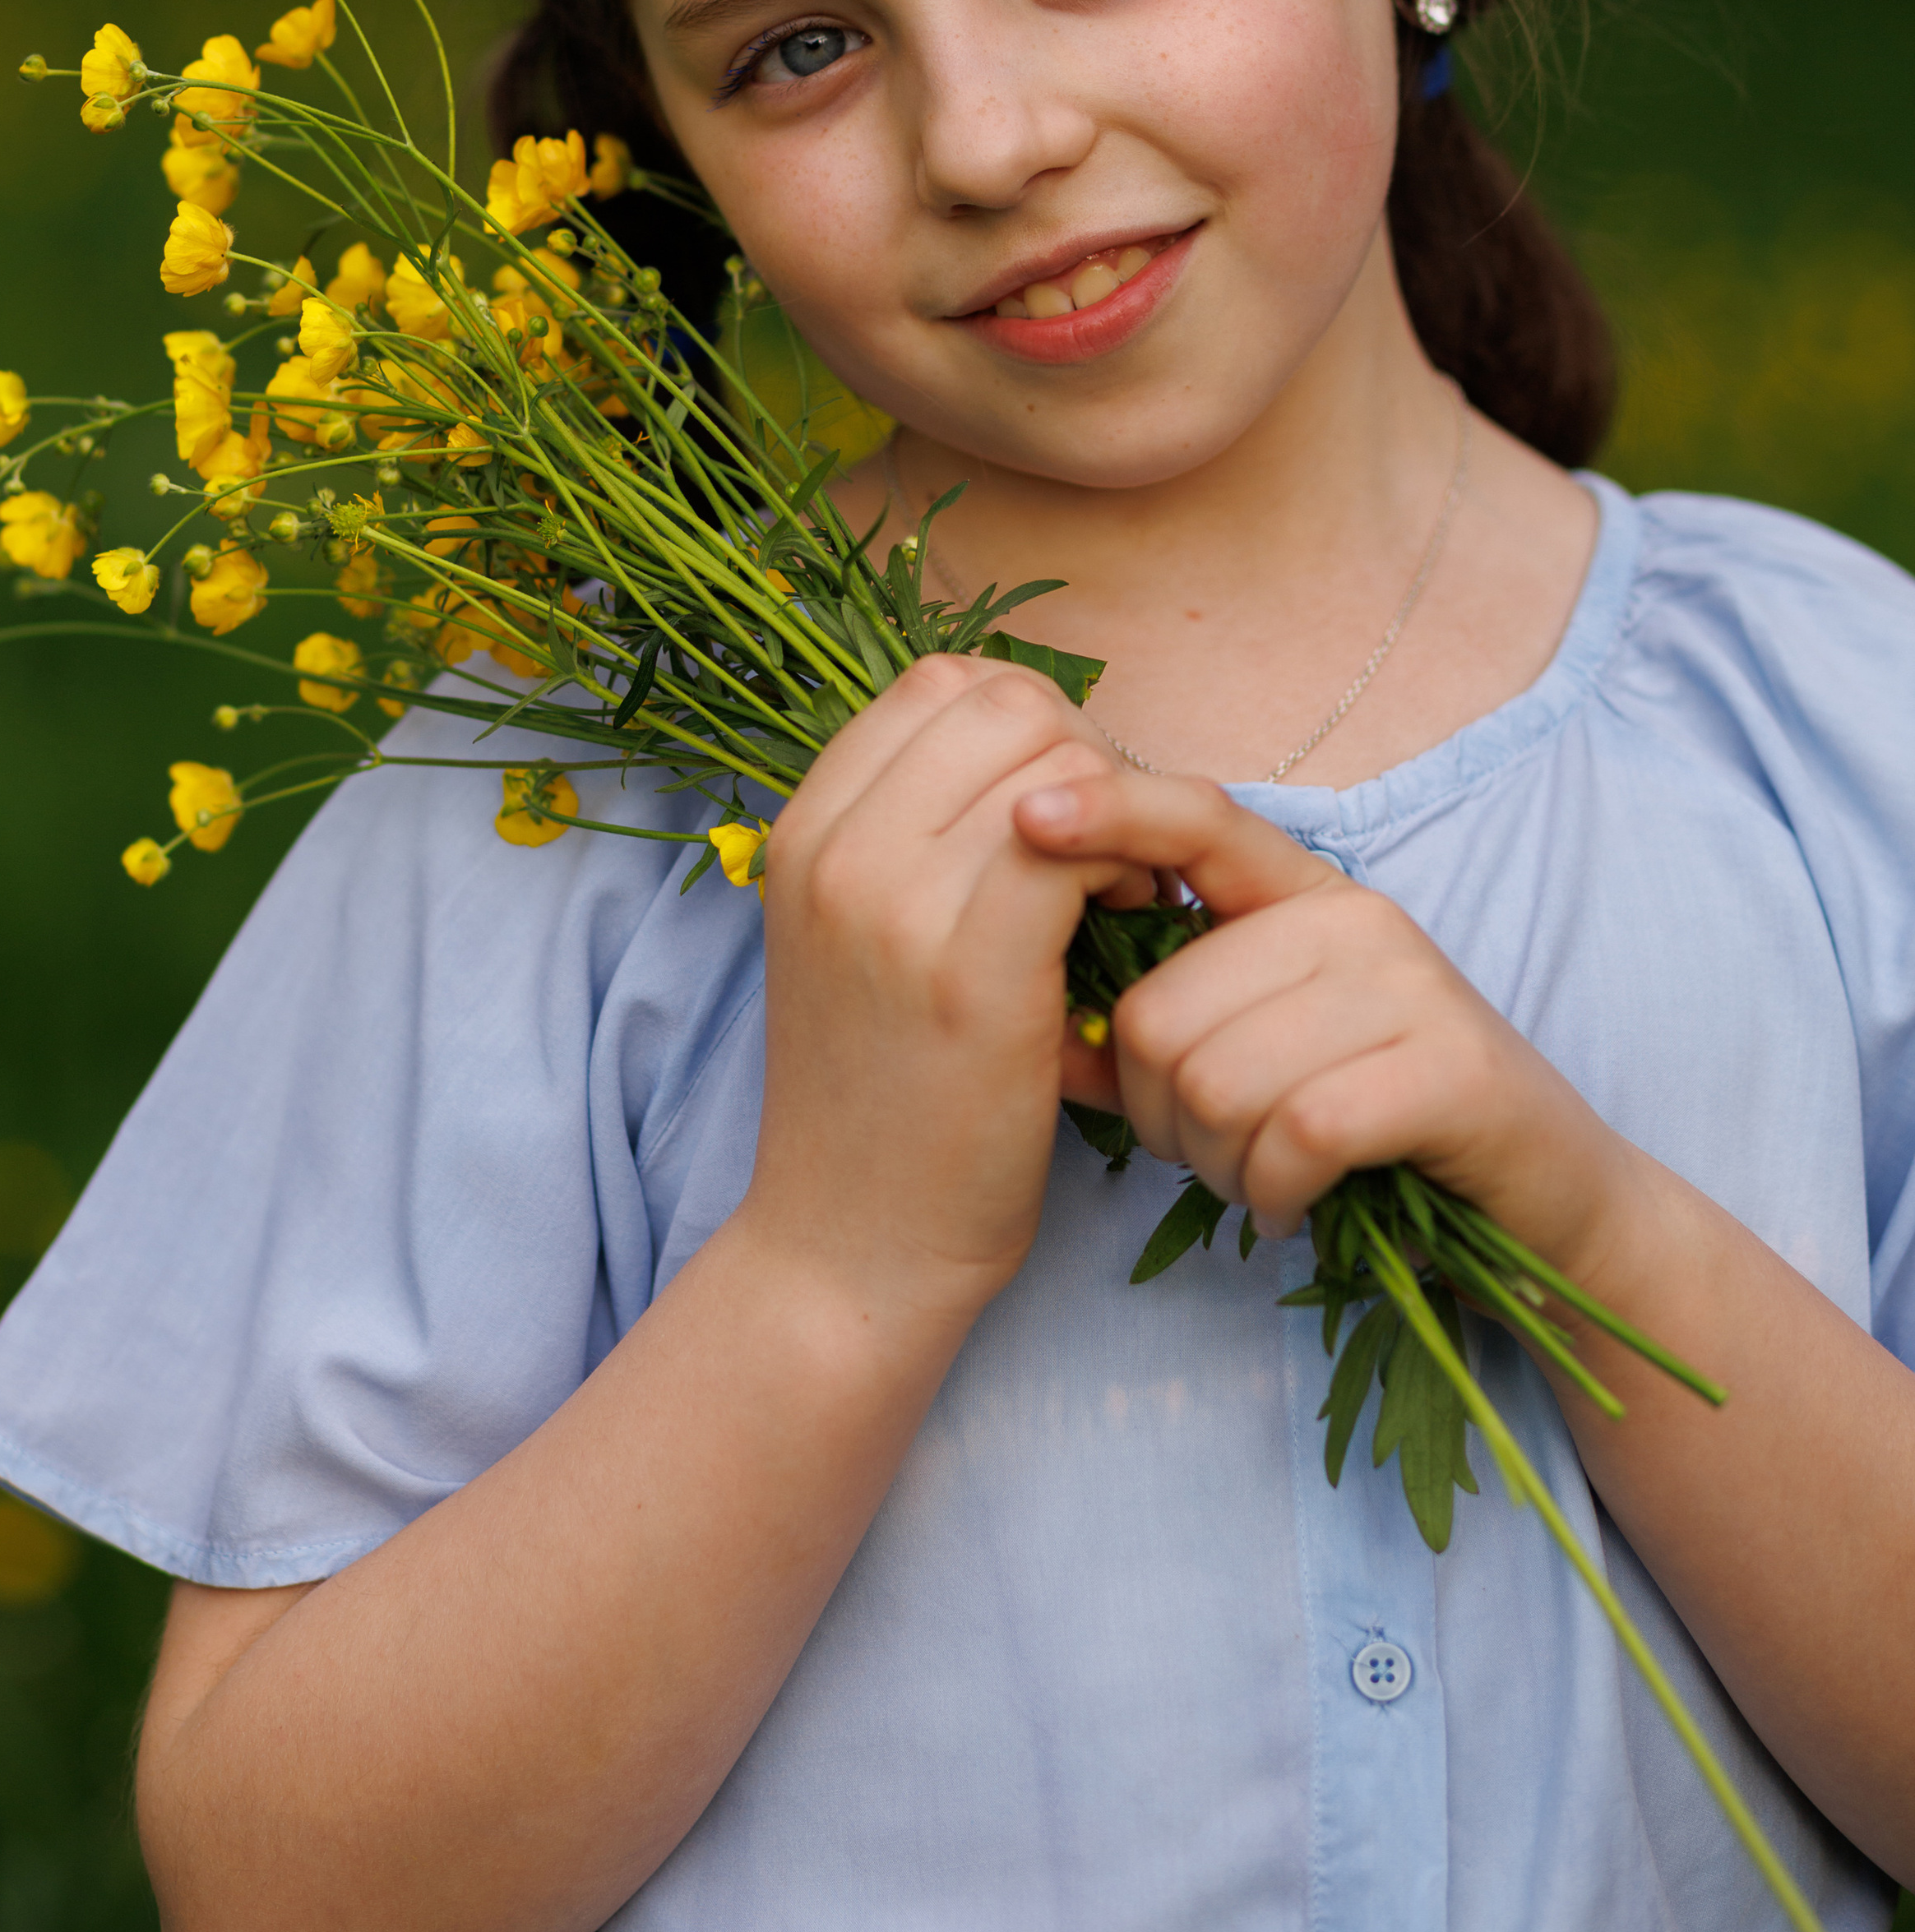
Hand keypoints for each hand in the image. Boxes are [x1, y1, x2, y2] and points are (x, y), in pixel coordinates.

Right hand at [743, 656, 1151, 1323]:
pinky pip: (1078, 844)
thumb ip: (912, 834)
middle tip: (1105, 849)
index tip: (1055, 811)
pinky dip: (1126, 865)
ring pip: (1052, 757)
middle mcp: (834, 850)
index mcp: (805, 830)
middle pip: (1003, 700)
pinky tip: (1127, 922)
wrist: (849, 1247)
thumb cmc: (883, 1094)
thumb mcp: (856, 937)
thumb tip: (1033, 746)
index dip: (1024, 726)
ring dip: (1115, 807)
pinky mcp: (970, 974)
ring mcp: (892, 906)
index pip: (938, 685)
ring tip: (1118, 891)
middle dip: (1082, 754)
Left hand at [1019, 763, 1631, 1272]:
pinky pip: (1296, 1135)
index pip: (1197, 817)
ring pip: (1219, 1082)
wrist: (1543, 1197)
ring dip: (1217, 1165)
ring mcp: (1409, 985)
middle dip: (1159, 1118)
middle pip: (1165, 1013)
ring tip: (1262, 1178)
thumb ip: (1155, 1034)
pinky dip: (1275, 1194)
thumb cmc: (1367, 1125)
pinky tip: (1297, 1204)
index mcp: (1298, 893)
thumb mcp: (1254, 1056)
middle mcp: (1353, 917)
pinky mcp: (1450, 1070)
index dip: (1111, 811)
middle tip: (1214, 1154)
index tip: (1028, 815)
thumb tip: (1041, 1034)